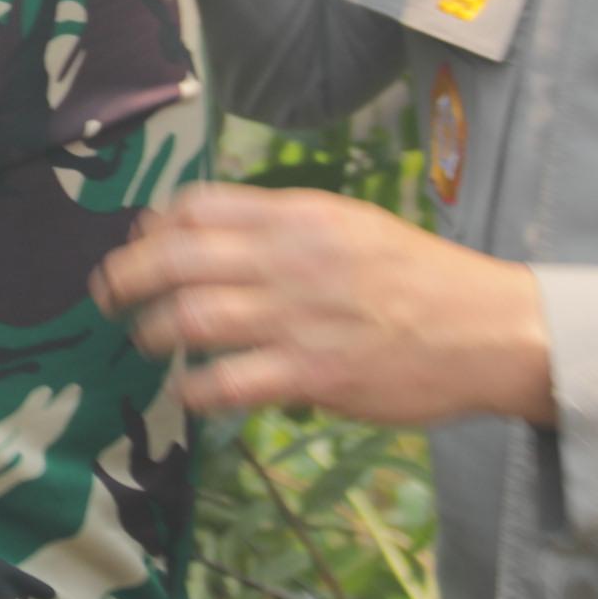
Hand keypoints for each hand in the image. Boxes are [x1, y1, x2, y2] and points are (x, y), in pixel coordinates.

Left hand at [93, 183, 553, 426]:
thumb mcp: (352, 225)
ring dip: (152, 331)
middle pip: (177, 258)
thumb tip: (212, 236)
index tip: (139, 244)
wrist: (490, 329)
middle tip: (107, 294)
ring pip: (192, 319)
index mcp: (301, 215)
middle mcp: (291, 259)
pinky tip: (188, 393)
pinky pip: (229, 382)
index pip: (200, 206)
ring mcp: (300, 317)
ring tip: (144, 340)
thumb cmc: (421, 277)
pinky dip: (195, 389)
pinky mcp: (314, 374)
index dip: (155, 226)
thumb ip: (285, 227)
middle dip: (127, 277)